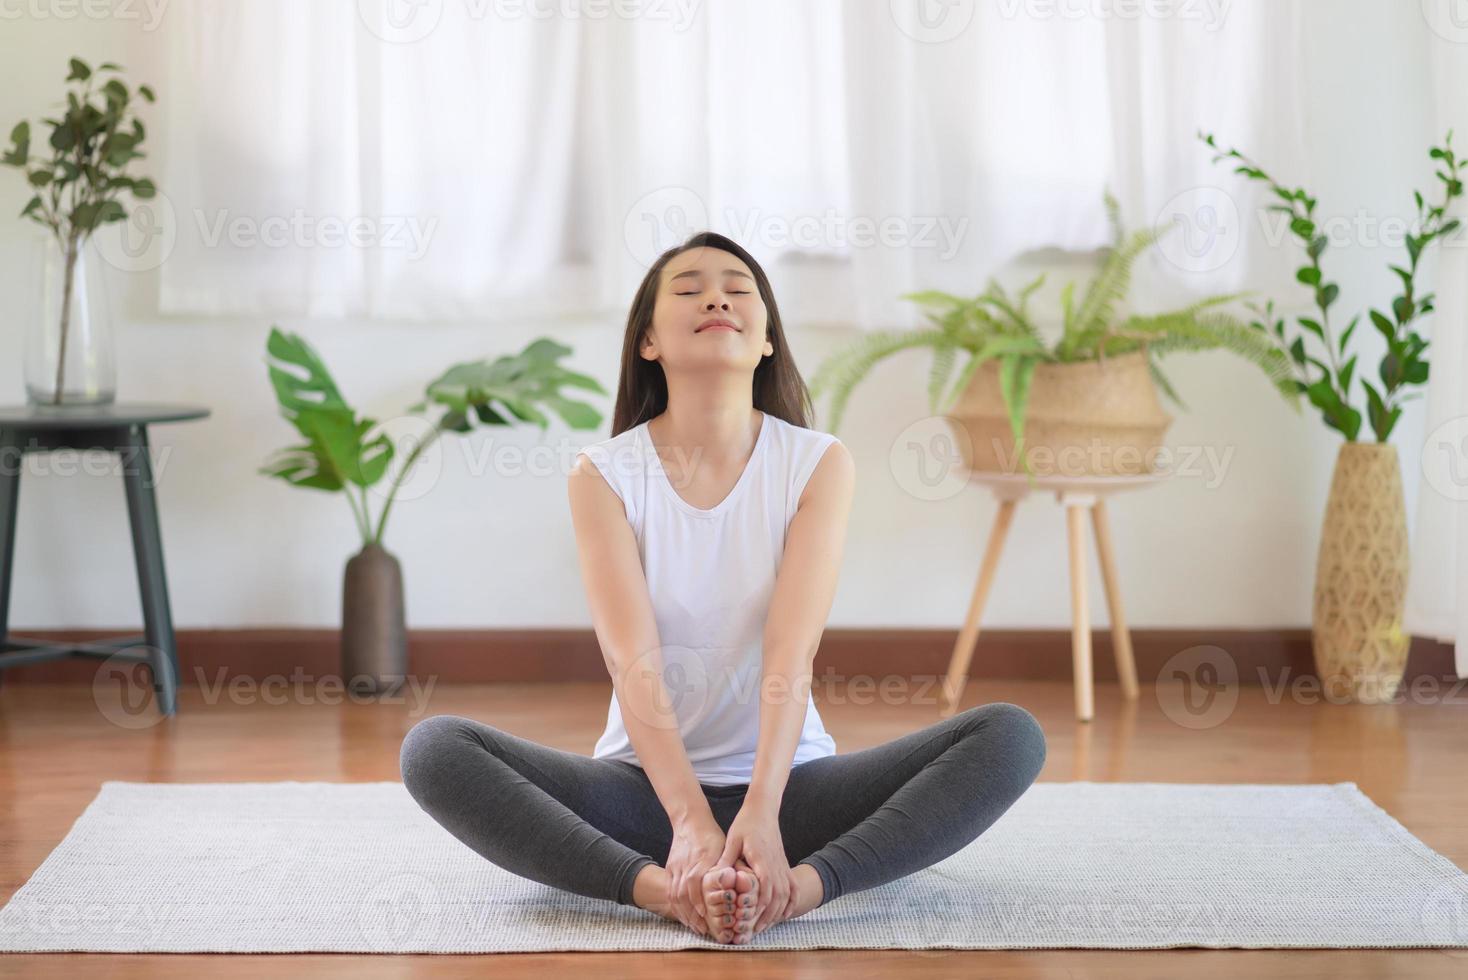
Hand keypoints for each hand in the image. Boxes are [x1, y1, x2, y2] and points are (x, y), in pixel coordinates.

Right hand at [664, 812, 724, 934]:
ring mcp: (675, 868)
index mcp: (700, 861)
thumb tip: (739, 884)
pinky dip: (675, 905)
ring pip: (674, 895)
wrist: (690, 820)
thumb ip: (728, 865)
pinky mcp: (670, 869)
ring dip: (683, 913)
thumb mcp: (723, 847)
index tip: (707, 921)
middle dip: (692, 915)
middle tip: (701, 930)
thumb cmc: (711, 835)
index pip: (696, 887)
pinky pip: (669, 890)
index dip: (700, 905)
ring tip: (693, 926)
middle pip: (683, 895)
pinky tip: (683, 914)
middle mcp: (685, 866)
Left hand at [717, 800, 797, 933]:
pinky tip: (784, 914)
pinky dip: (791, 903)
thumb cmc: (746, 824)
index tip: (748, 920)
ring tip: (764, 927)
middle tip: (753, 931)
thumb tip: (714, 876)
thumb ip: (726, 859)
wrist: (763, 810)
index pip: (765, 887)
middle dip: (766, 916)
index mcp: (762, 858)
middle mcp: (776, 864)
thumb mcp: (732, 840)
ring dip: (777, 913)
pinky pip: (793, 888)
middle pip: (777, 896)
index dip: (759, 906)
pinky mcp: (785, 865)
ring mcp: (783, 865)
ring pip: (786, 895)